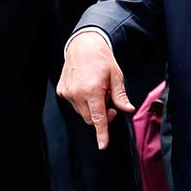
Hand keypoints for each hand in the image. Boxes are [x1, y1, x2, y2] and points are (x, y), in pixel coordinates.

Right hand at [56, 31, 133, 148]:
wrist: (83, 44)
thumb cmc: (101, 58)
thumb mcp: (116, 75)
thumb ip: (120, 95)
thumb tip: (128, 109)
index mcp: (92, 90)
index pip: (98, 118)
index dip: (102, 134)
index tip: (102, 146)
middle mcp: (77, 93)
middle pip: (90, 119)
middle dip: (101, 115)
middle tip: (109, 100)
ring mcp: (67, 93)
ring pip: (82, 113)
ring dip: (91, 107)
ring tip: (97, 90)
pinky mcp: (62, 91)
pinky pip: (74, 105)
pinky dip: (82, 101)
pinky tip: (86, 87)